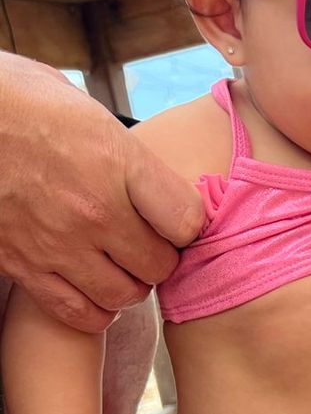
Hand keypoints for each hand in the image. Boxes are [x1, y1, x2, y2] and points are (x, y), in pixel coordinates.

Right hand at [0, 56, 203, 332]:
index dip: (187, 225)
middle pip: (160, 265)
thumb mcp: (86, 109)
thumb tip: (155, 178)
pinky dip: (93, 309)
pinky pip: (78, 313)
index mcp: (116, 160)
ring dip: (128, 284)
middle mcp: (94, 209)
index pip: (187, 221)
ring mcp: (58, 243)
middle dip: (159, 257)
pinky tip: (92, 289)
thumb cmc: (19, 100)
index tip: (175, 219)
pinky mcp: (23, 266)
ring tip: (118, 265)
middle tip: (146, 243)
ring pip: (125, 295)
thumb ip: (126, 153)